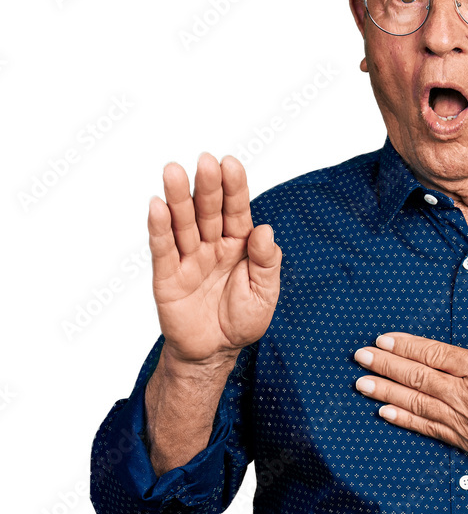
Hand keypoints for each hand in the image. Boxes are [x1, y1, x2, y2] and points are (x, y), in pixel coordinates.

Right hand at [148, 153, 281, 364]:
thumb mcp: (264, 294)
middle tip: (205, 161)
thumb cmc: (242, 320)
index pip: (236, 210)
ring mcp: (188, 257)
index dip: (234, 187)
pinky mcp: (167, 275)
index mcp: (239, 244)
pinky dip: (159, 228)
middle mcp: (212, 244)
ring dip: (177, 197)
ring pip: (183, 223)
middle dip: (207, 186)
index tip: (230, 164)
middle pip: (208, 210)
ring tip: (173, 172)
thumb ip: (266, 262)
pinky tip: (157, 206)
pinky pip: (163, 249)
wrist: (214, 352)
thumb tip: (265, 229)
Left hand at [352, 301, 467, 484]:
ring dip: (387, 392)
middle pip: (419, 377)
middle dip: (386, 366)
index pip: (436, 354)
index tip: (383, 340)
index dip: (406, 346)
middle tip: (359, 357)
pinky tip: (386, 413)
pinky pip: (430, 430)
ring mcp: (466, 422)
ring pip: (418, 403)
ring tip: (362, 384)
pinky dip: (406, 421)